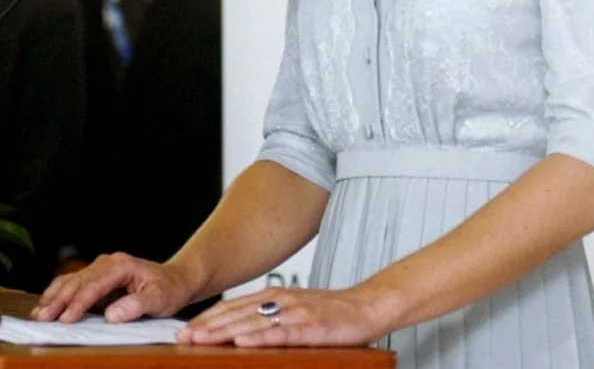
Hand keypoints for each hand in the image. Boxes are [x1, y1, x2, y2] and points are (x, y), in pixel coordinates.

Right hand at [31, 252, 193, 324]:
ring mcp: (103, 268)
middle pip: (79, 280)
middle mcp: (110, 263)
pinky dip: (60, 293)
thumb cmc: (169, 289)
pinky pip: (76, 283)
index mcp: (123, 266)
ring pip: (73, 280)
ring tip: (40, 314)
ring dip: (55, 296)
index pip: (96, 284)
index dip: (79, 302)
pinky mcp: (99, 277)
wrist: (176, 280)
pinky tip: (48, 305)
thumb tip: (111, 314)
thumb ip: (137, 305)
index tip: (66, 320)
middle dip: (60, 300)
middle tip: (43, 319)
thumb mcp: (160, 299)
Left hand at [177, 285, 382, 347]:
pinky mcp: (311, 326)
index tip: (184, 329)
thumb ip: (269, 318)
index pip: (233, 306)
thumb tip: (239, 331)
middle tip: (182, 336)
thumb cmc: (331, 313)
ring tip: (201, 339)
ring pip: (253, 322)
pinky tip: (242, 342)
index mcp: (275, 296)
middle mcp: (281, 300)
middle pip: (237, 313)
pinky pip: (281, 333)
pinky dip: (260, 337)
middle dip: (208, 326)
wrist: (367, 306)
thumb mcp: (295, 311)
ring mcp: (296, 312)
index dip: (208, 318)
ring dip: (225, 331)